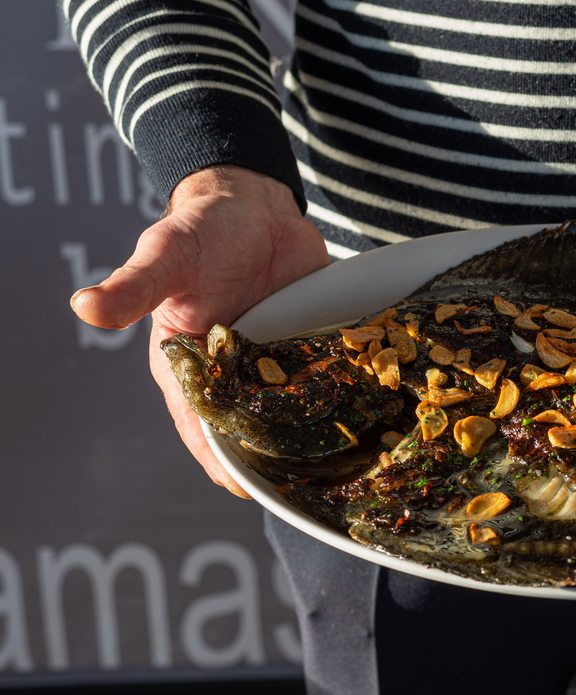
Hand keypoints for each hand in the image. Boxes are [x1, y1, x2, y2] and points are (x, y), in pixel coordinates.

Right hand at [69, 166, 329, 496]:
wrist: (251, 204)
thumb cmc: (199, 230)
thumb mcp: (168, 255)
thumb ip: (136, 286)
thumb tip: (85, 306)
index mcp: (189, 367)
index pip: (201, 427)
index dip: (221, 460)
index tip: (247, 490)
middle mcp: (233, 374)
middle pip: (253, 431)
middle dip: (276, 457)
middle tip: (309, 485)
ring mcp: (275, 363)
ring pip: (294, 414)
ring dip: (314, 433)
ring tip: (345, 465)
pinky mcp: (308, 345)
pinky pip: (326, 380)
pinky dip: (342, 396)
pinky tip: (369, 416)